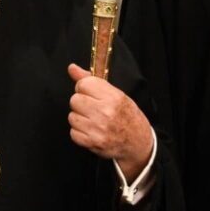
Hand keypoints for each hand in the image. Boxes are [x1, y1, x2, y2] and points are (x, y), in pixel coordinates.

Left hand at [67, 63, 152, 182]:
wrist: (138, 142)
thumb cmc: (127, 115)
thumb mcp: (116, 94)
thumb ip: (91, 80)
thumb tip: (72, 68)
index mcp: (113, 97)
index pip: (83, 84)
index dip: (84, 88)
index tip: (90, 93)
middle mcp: (105, 112)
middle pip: (74, 100)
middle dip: (81, 103)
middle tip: (91, 108)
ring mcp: (98, 129)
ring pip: (72, 117)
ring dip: (79, 118)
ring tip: (92, 120)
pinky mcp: (92, 142)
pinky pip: (73, 133)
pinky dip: (79, 133)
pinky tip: (91, 131)